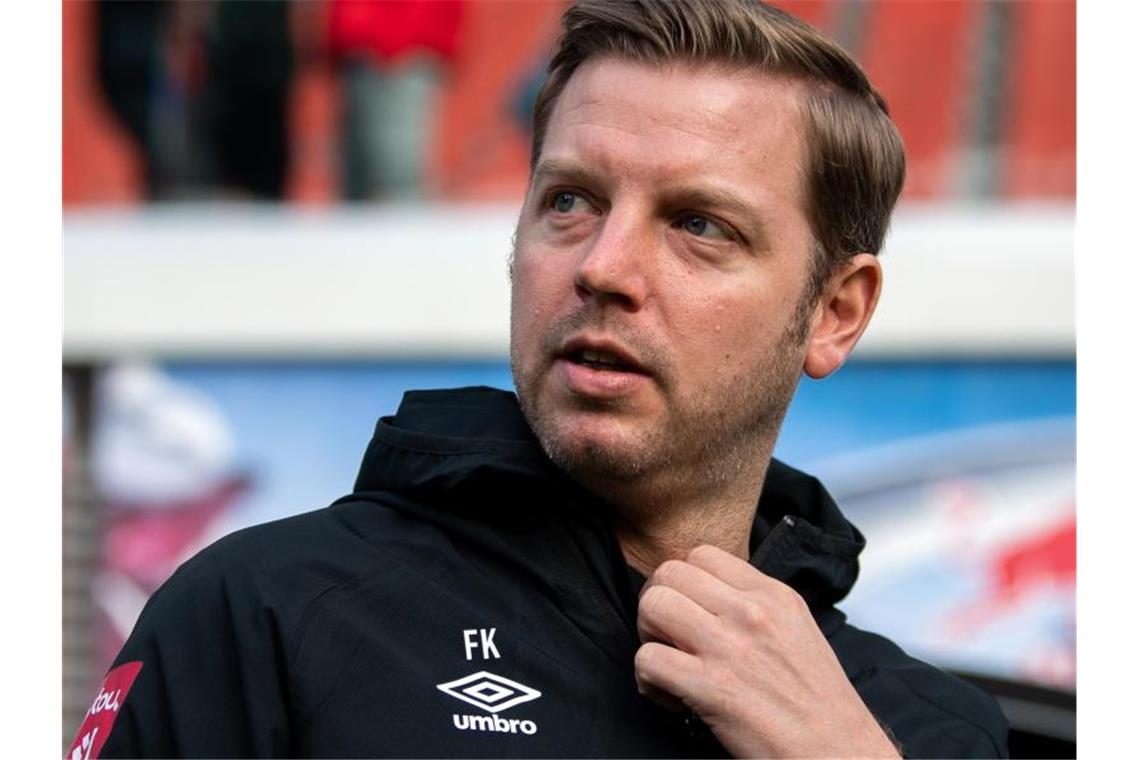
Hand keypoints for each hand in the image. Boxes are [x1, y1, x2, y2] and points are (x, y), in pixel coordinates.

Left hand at [634, 545, 899, 757]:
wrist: (838, 752)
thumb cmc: (816, 701)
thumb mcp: (796, 630)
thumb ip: (754, 605)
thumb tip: (706, 596)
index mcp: (773, 595)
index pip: (702, 554)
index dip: (684, 581)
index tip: (689, 610)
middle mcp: (751, 612)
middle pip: (670, 573)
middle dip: (658, 602)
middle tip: (668, 635)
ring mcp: (730, 648)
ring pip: (654, 605)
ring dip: (648, 634)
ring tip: (667, 660)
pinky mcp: (711, 688)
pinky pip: (648, 659)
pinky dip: (647, 679)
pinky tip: (669, 695)